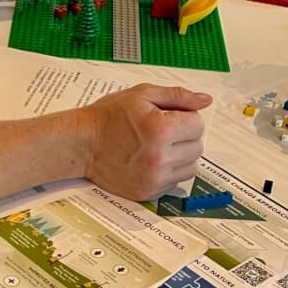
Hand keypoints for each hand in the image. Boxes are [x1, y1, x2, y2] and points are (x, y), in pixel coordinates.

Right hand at [72, 85, 209, 199]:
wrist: (82, 144)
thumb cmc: (109, 116)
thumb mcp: (142, 95)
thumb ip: (178, 96)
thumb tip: (205, 101)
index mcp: (161, 130)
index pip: (198, 125)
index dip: (186, 117)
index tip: (170, 117)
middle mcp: (160, 158)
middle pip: (197, 147)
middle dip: (185, 136)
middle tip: (163, 130)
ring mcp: (154, 178)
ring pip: (190, 167)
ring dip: (181, 156)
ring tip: (159, 146)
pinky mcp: (148, 192)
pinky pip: (175, 182)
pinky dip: (169, 171)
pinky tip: (151, 160)